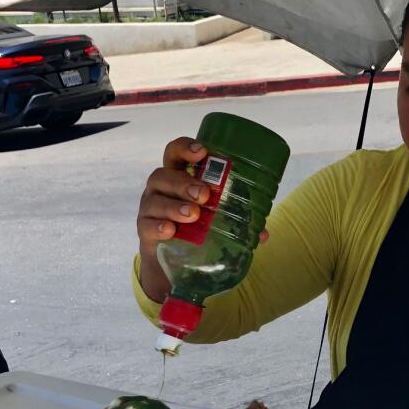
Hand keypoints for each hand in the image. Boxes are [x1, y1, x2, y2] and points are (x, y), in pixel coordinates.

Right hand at [137, 137, 267, 301]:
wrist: (171, 260)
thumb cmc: (195, 228)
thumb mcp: (215, 219)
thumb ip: (239, 222)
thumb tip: (263, 233)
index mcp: (179, 176)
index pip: (175, 153)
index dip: (185, 148)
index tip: (202, 152)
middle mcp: (161, 189)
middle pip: (163, 175)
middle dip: (184, 183)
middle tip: (204, 195)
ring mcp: (150, 209)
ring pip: (155, 200)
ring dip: (174, 206)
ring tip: (192, 214)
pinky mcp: (144, 231)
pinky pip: (146, 225)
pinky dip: (159, 227)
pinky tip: (171, 231)